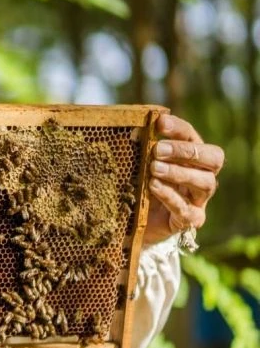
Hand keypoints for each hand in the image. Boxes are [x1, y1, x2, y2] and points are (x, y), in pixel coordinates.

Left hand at [143, 113, 223, 244]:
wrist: (134, 223)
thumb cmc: (139, 187)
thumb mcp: (138, 165)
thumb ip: (141, 148)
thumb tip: (134, 126)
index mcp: (191, 158)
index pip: (193, 137)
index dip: (179, 129)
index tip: (159, 123)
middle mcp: (202, 176)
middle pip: (213, 159)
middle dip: (186, 151)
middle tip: (158, 150)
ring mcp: (199, 199)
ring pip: (205, 183)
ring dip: (179, 173)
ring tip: (154, 169)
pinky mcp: (189, 220)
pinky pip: (186, 209)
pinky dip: (170, 196)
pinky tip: (154, 187)